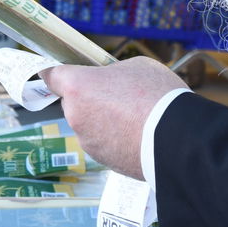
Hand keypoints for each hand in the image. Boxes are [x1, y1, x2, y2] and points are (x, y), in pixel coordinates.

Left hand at [39, 56, 187, 179]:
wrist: (177, 140)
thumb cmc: (156, 95)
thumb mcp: (136, 67)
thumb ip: (112, 72)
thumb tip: (110, 81)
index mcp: (77, 86)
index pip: (50, 75)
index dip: (56, 72)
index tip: (61, 72)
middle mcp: (74, 114)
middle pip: (73, 101)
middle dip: (89, 97)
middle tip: (116, 94)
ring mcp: (87, 140)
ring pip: (89, 123)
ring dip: (102, 120)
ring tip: (134, 117)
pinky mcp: (101, 160)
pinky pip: (102, 142)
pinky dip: (113, 138)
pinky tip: (136, 134)